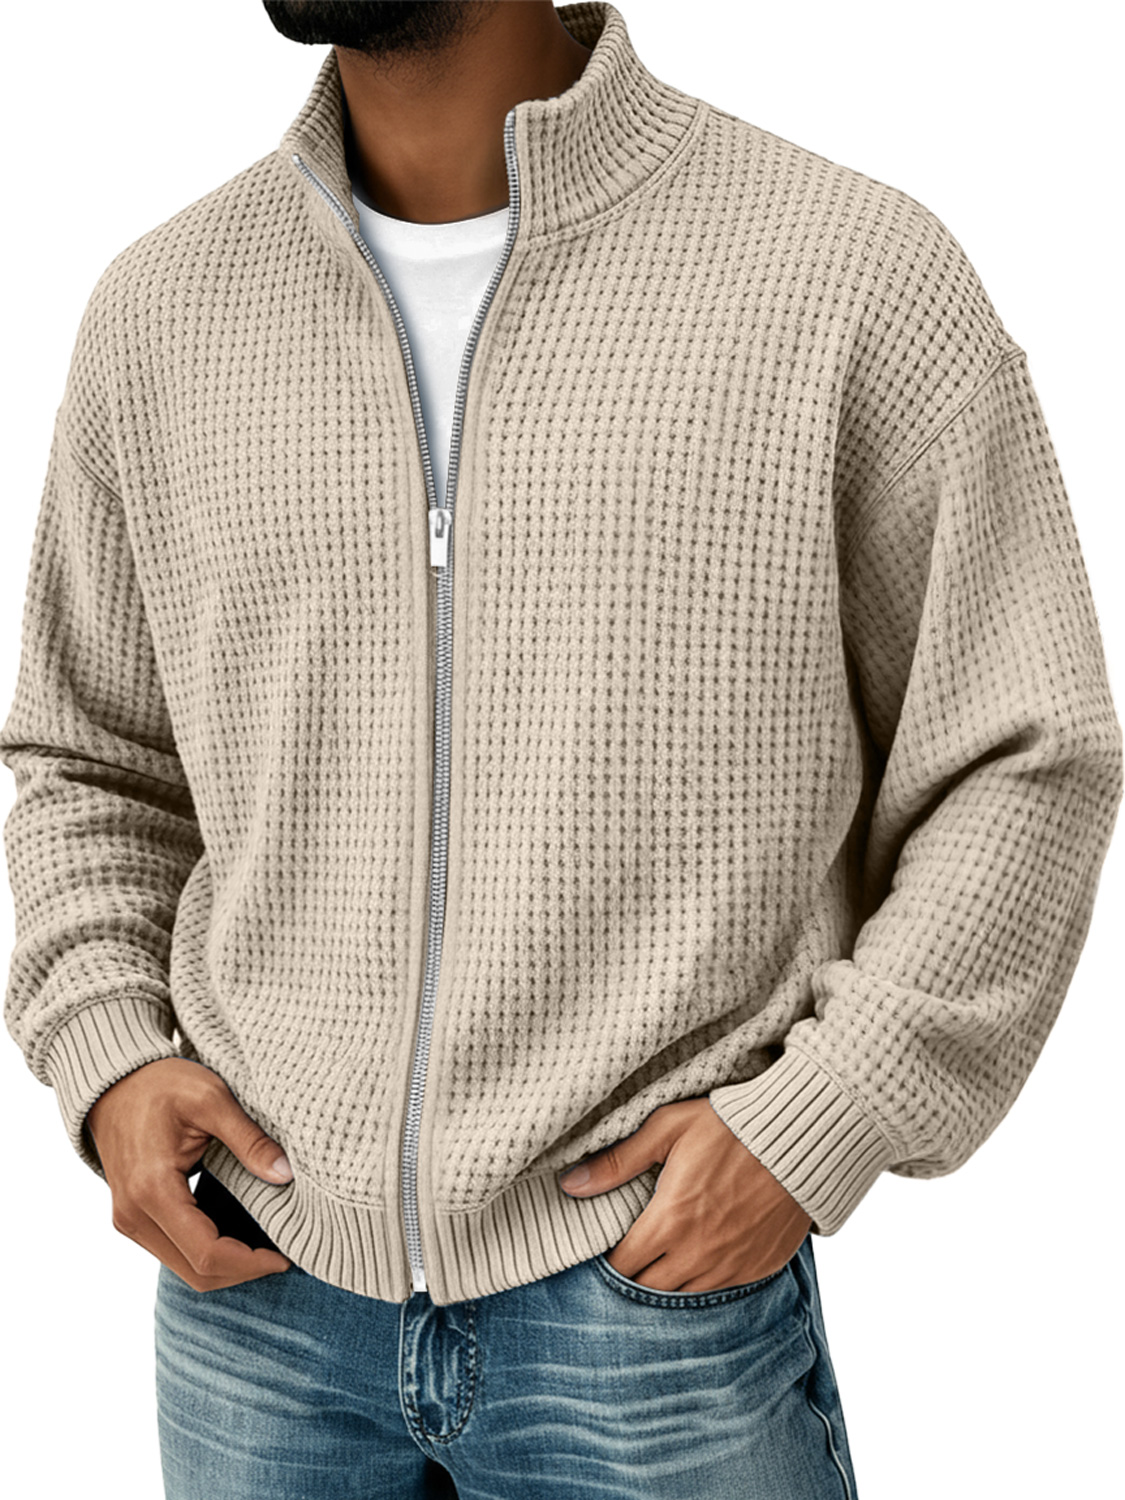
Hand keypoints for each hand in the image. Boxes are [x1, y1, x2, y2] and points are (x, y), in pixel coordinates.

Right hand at [85, 1057, 294, 1290]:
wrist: (113, 1082)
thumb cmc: (160, 1083)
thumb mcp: (211, 1099)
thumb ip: (249, 1139)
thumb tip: (285, 1175)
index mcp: (153, 1190)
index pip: (207, 1253)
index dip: (250, 1263)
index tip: (286, 1256)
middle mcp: (134, 1216)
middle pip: (196, 1272)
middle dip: (243, 1271)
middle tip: (283, 1255)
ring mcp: (130, 1220)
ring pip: (184, 1267)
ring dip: (227, 1265)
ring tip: (267, 1246)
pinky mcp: (133, 1217)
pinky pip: (175, 1251)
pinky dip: (209, 1252)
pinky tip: (239, 1234)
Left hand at [558, 1097, 811, 1292]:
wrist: (799, 1137)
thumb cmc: (729, 1126)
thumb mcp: (667, 1130)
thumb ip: (617, 1162)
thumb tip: (570, 1185)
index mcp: (669, 1222)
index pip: (622, 1266)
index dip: (609, 1262)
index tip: (608, 1249)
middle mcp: (697, 1254)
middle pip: (649, 1291)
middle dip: (636, 1277)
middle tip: (633, 1256)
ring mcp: (730, 1266)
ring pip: (685, 1296)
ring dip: (670, 1282)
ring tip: (664, 1259)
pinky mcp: (758, 1268)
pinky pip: (722, 1290)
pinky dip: (707, 1279)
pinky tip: (703, 1257)